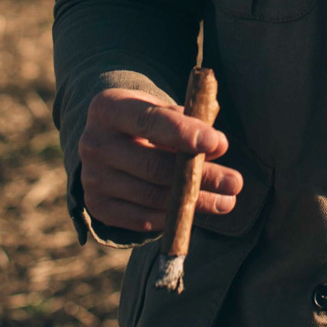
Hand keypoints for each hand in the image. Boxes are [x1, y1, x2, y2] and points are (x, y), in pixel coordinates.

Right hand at [78, 89, 242, 233]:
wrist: (106, 139)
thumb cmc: (145, 119)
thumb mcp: (162, 110)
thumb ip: (189, 123)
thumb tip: (217, 147)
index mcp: (108, 108)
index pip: (149, 121)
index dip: (185, 133)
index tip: (219, 143)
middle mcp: (94, 143)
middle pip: (154, 166)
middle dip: (200, 175)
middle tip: (235, 182)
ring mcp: (92, 178)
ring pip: (152, 196)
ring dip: (194, 202)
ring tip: (226, 201)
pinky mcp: (98, 206)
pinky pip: (141, 219)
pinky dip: (171, 217)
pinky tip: (195, 212)